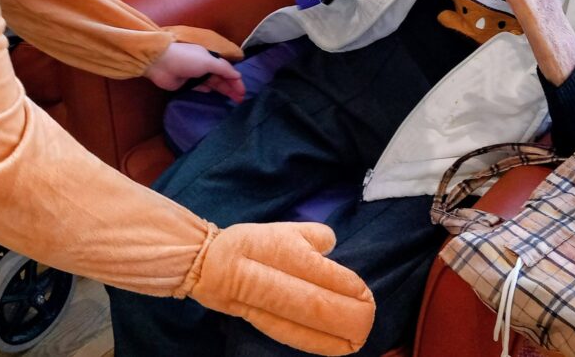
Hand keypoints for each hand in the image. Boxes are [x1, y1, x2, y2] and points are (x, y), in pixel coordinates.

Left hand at [144, 41, 245, 101]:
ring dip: (223, 90)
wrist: (161, 63)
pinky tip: (214, 95)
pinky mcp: (186, 84)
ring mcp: (195, 75)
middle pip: (221, 77)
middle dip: (232, 87)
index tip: (243, 91)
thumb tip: (238, 75)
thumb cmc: (186, 59)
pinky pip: (201, 88)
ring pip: (213, 83)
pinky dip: (208, 90)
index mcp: (210, 57)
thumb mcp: (208, 61)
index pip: (227, 69)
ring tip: (233, 100)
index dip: (236, 80)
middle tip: (241, 100)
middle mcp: (204, 65)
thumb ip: (223, 69)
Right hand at [189, 222, 374, 355]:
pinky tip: (339, 347)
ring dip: (336, 334)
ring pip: (302, 324)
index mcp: (277, 249)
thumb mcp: (283, 229)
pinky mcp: (259, 323)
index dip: (345, 286)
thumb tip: (333, 245)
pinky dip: (318, 343)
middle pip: (312, 303)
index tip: (364, 293)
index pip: (318, 271)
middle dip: (346, 315)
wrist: (206, 264)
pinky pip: (291, 336)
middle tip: (368, 316)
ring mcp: (260, 304)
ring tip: (359, 336)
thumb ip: (313, 236)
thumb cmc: (253, 244)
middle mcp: (267, 278)